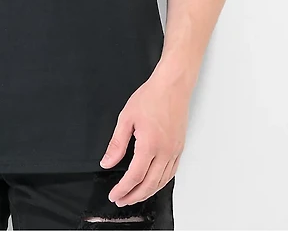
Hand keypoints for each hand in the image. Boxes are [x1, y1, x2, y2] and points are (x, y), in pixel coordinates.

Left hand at [100, 71, 189, 205]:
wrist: (172, 86)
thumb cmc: (151, 97)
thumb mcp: (126, 118)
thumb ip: (116, 144)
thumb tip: (107, 162)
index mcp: (149, 145)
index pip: (135, 176)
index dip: (123, 189)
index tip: (114, 195)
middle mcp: (165, 152)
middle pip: (149, 184)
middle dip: (134, 196)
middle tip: (121, 200)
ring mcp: (174, 151)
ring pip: (162, 182)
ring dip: (147, 192)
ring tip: (134, 196)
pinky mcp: (179, 148)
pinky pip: (171, 173)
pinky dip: (160, 183)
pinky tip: (152, 184)